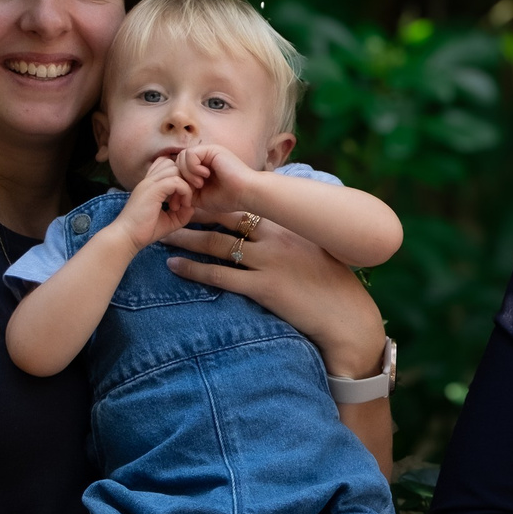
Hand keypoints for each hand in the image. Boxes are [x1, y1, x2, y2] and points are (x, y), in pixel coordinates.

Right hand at [114, 156, 198, 250]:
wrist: (127, 237)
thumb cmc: (145, 230)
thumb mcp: (169, 220)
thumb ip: (182, 212)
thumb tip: (193, 207)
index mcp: (151, 184)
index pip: (167, 165)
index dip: (180, 178)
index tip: (183, 198)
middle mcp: (149, 180)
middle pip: (173, 164)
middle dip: (185, 179)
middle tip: (185, 199)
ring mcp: (149, 183)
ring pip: (176, 169)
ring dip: (185, 185)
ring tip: (183, 203)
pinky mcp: (152, 190)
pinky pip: (176, 181)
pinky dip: (185, 192)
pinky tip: (183, 205)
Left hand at [163, 220, 387, 377]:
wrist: (348, 317)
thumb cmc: (336, 285)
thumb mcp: (318, 250)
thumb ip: (295, 236)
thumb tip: (274, 229)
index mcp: (290, 226)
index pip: (246, 206)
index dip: (218, 201)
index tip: (197, 197)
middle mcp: (277, 239)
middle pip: (226, 219)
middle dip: (195, 212)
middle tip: (172, 208)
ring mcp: (269, 262)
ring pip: (217, 244)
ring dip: (187, 239)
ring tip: (164, 235)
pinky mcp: (264, 288)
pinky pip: (221, 276)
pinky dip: (194, 270)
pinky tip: (174, 267)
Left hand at [174, 143, 262, 215]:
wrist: (247, 194)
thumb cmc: (228, 198)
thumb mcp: (200, 196)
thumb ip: (186, 190)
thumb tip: (170, 187)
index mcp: (201, 168)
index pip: (178, 170)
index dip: (176, 184)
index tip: (180, 200)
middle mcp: (204, 158)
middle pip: (177, 163)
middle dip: (179, 179)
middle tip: (190, 191)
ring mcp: (208, 152)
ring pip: (182, 157)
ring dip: (187, 173)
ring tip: (199, 184)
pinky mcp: (211, 149)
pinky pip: (190, 154)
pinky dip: (193, 167)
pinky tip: (204, 176)